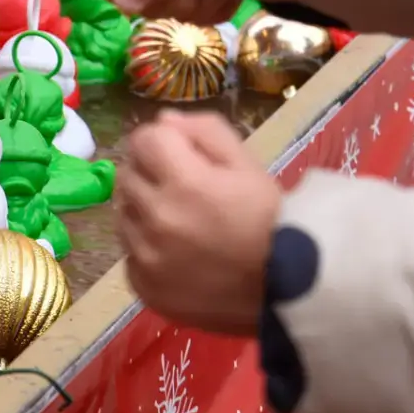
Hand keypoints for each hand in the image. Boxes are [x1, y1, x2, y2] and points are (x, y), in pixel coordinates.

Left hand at [117, 109, 279, 335]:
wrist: (289, 292)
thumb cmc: (274, 222)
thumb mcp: (250, 166)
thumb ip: (206, 133)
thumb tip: (164, 120)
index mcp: (185, 183)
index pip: (144, 140)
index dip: (162, 141)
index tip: (179, 152)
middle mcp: (157, 219)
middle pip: (127, 174)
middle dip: (149, 172)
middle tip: (181, 187)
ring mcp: (146, 257)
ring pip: (124, 214)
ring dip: (143, 209)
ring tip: (180, 221)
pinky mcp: (144, 287)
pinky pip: (129, 254)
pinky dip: (145, 248)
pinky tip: (177, 253)